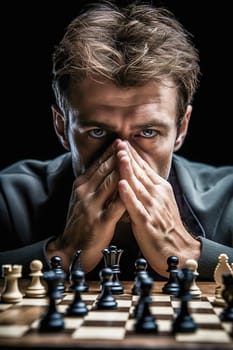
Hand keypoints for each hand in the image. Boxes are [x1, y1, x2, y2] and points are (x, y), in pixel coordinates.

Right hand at [47, 141, 124, 271]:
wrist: (71, 248)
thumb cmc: (80, 222)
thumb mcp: (82, 199)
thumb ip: (93, 184)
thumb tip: (107, 167)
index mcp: (81, 186)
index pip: (97, 164)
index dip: (110, 152)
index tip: (121, 141)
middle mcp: (85, 192)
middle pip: (104, 169)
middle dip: (118, 155)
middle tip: (129, 142)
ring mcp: (92, 206)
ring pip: (110, 183)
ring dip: (122, 169)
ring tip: (133, 157)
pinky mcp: (100, 221)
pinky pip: (116, 205)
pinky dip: (125, 195)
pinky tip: (135, 187)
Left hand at [116, 140, 200, 276]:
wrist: (177, 250)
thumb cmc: (165, 227)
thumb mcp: (160, 202)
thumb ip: (149, 188)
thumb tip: (137, 174)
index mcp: (160, 189)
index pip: (144, 168)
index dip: (132, 155)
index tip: (122, 142)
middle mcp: (157, 195)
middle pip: (140, 172)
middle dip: (128, 156)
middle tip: (118, 141)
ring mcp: (152, 207)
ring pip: (138, 185)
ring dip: (128, 169)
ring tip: (119, 154)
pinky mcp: (147, 221)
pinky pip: (136, 206)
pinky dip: (128, 194)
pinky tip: (121, 184)